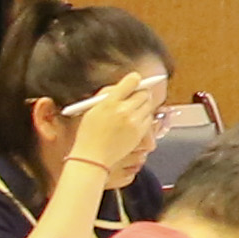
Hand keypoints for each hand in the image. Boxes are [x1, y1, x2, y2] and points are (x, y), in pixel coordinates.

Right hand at [62, 71, 169, 185]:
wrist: (93, 158)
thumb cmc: (89, 134)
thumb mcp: (92, 109)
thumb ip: (107, 96)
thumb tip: (122, 86)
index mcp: (110, 102)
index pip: (131, 82)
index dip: (134, 79)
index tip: (135, 80)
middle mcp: (124, 111)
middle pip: (144, 93)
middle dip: (140, 93)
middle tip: (135, 96)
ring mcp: (134, 122)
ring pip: (149, 105)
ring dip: (143, 105)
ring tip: (133, 110)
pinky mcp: (140, 133)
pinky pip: (149, 119)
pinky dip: (144, 117)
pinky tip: (134, 121)